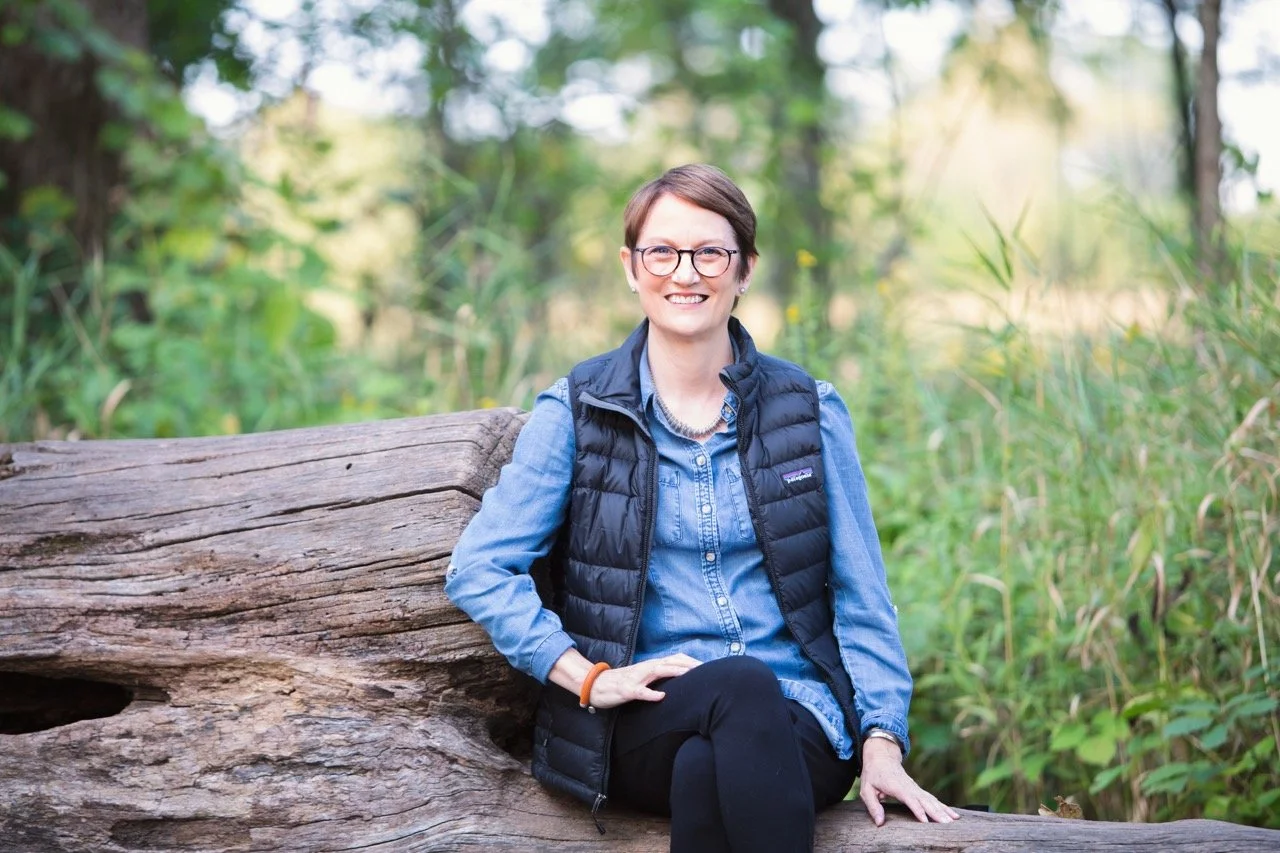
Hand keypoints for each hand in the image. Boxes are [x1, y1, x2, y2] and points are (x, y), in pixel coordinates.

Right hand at [585, 654, 701, 709]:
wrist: (595, 685)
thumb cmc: (621, 683)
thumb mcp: (643, 677)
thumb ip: (659, 676)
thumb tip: (678, 678)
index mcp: (651, 666)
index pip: (675, 659)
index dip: (692, 662)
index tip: (710, 667)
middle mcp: (645, 668)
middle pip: (670, 662)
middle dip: (688, 665)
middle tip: (706, 670)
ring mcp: (635, 678)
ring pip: (657, 671)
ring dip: (673, 672)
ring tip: (689, 674)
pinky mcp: (626, 690)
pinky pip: (639, 691)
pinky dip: (651, 694)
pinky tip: (661, 697)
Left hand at [858, 737, 958, 825]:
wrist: (882, 757)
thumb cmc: (873, 774)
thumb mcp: (866, 789)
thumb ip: (873, 806)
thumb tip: (880, 822)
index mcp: (896, 786)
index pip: (909, 799)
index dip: (917, 810)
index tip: (925, 821)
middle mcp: (909, 787)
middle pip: (925, 801)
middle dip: (936, 812)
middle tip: (946, 824)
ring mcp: (915, 788)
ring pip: (932, 800)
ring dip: (943, 811)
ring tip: (953, 821)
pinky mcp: (918, 790)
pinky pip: (932, 799)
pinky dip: (943, 807)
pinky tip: (953, 814)